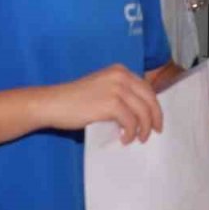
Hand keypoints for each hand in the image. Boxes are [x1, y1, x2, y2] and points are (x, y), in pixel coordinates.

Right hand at [42, 64, 162, 144]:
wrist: (52, 103)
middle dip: (154, 117)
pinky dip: (131, 132)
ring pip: (143, 111)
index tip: (155, 120)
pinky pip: (130, 121)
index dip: (154, 106)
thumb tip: (140, 114)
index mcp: (120, 71)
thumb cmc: (74, 100)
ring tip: (138, 138)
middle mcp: (121, 76)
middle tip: (155, 132)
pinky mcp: (111, 103)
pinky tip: (125, 138)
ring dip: (144, 128)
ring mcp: (116, 89)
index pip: (146, 89)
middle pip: (149, 98)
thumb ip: (121, 94)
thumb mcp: (102, 89)